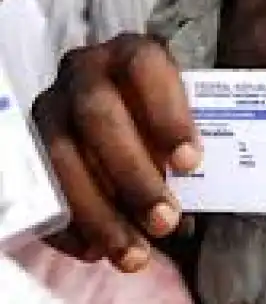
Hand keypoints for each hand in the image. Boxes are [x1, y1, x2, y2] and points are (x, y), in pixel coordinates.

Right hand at [32, 34, 200, 272]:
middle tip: (165, 221)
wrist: (117, 112)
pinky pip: (40, 186)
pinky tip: (95, 250)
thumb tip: (196, 196)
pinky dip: (68, 224)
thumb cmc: (158, 115)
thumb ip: (183, 142)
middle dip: (132, 174)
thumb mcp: (176, 112)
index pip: (145, 66)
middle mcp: (85, 70)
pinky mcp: (30, 143)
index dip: (167, 114)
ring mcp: (52, 105)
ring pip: (63, 155)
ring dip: (100, 211)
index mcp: (130, 52)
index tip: (191, 162)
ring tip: (135, 252)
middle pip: (99, 115)